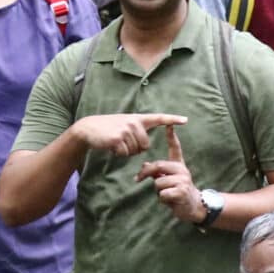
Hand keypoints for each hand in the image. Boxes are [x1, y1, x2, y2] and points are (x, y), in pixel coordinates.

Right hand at [73, 110, 187, 157]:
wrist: (88, 128)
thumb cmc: (108, 129)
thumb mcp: (124, 125)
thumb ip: (137, 131)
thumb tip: (145, 147)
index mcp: (138, 119)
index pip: (158, 118)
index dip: (172, 119)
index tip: (185, 120)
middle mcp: (134, 122)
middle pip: (145, 146)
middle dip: (135, 148)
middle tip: (122, 141)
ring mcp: (126, 130)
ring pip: (135, 151)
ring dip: (126, 151)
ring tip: (115, 141)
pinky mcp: (118, 138)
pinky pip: (125, 154)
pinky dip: (119, 154)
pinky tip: (111, 146)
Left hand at [138, 122, 207, 224]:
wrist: (193, 207)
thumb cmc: (178, 193)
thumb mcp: (167, 181)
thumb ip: (158, 173)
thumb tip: (145, 165)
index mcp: (178, 165)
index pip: (176, 148)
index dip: (172, 137)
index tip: (168, 125)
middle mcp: (182, 170)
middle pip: (158, 165)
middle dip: (145, 173)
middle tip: (137, 179)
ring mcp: (183, 180)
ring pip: (158, 182)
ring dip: (157, 190)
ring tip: (165, 193)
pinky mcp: (182, 191)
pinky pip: (162, 193)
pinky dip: (162, 199)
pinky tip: (169, 200)